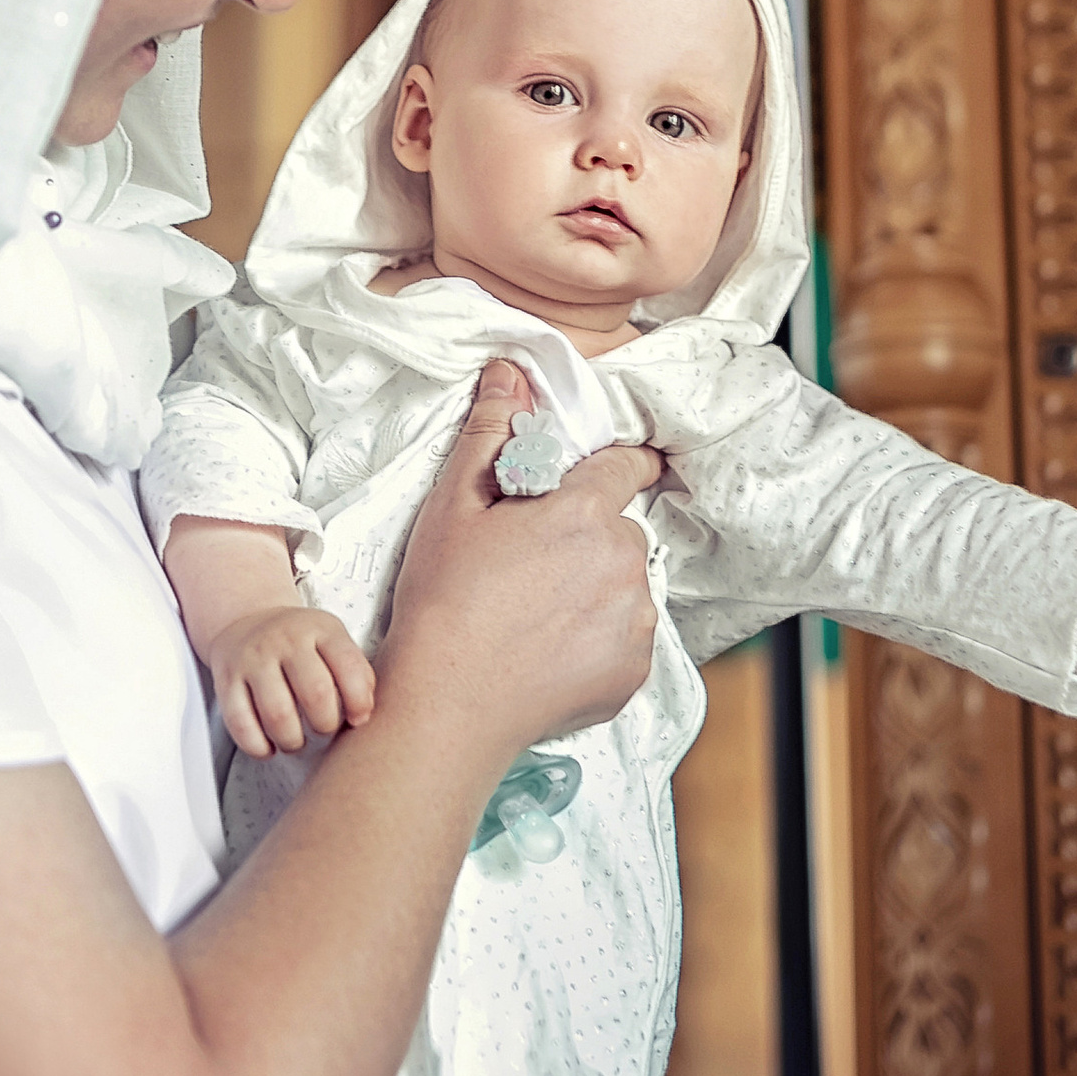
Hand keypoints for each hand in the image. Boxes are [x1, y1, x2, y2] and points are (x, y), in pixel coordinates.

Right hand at [207, 606, 375, 761]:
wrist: (247, 620)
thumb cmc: (301, 643)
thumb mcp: (333, 641)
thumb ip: (356, 673)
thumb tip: (362, 716)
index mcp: (320, 629)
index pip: (349, 667)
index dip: (360, 702)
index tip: (358, 719)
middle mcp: (285, 639)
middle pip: (315, 694)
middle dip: (326, 725)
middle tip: (323, 729)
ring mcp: (252, 659)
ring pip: (278, 715)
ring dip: (293, 741)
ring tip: (296, 742)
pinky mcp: (226, 680)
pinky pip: (241, 724)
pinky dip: (258, 747)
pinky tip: (269, 747)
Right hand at [385, 361, 662, 757]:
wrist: (447, 704)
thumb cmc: (442, 602)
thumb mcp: (454, 507)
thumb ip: (490, 433)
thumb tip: (511, 372)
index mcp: (584, 512)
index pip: (626, 465)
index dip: (616, 466)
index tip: (604, 476)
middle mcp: (623, 561)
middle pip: (619, 531)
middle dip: (587, 540)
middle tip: (531, 568)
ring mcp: (633, 620)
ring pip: (626, 585)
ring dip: (596, 591)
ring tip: (535, 616)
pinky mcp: (634, 670)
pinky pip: (626, 638)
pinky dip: (598, 641)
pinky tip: (548, 652)